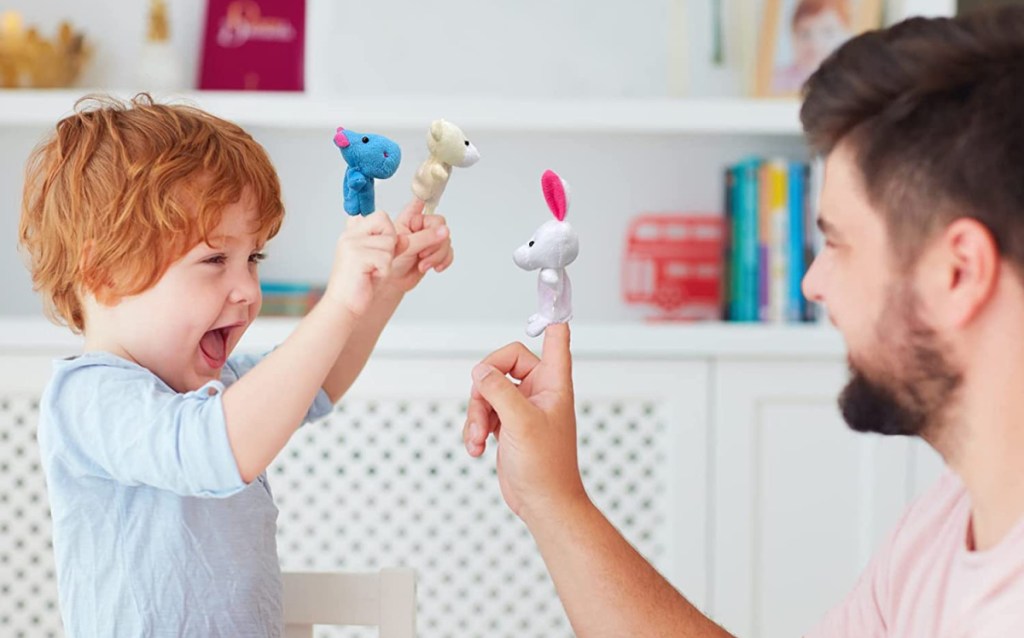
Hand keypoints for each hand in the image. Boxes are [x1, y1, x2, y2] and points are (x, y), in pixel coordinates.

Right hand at [323, 211, 396, 318]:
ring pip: (389, 244)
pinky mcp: (357, 256)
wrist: (343, 306)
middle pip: (387, 226)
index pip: (381, 217)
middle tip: (375, 264)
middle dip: (389, 247)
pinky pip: (385, 259)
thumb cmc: (360, 286)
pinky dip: (383, 271)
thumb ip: (391, 247)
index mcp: (353, 234)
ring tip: (371, 272)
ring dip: (386, 262)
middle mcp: (351, 235)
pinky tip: (370, 277)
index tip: (381, 252)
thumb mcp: (379, 261)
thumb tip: (406, 238)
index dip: (389, 233)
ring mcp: (352, 244)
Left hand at [387, 199, 453, 292]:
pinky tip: (435, 267)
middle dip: (435, 243)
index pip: (422, 204)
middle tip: (422, 254)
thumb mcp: (407, 247)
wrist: (392, 283)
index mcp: (409, 219)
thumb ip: (426, 237)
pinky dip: (444, 261)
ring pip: (446, 241)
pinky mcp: (435, 252)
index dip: (427, 200)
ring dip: (438, 256)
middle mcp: (420, 227)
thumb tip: (444, 230)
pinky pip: (449, 252)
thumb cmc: (390, 263)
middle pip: (440, 226)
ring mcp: (429, 240)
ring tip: (424, 264)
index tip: (431, 200)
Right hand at [463, 324, 585, 522]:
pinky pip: (483, 412)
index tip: (552, 288)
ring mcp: (522, 408)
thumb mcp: (520, 422)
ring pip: (487, 390)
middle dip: (484, 387)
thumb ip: (499, 390)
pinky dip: (475, 428)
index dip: (552, 316)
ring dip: (476, 414)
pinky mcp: (507, 426)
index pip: (555, 339)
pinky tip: (477, 448)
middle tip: (483, 409)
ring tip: (478, 438)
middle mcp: (539, 391)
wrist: (543, 504)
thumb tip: (480, 370)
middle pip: (503, 363)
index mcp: (553, 383)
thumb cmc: (546, 467)